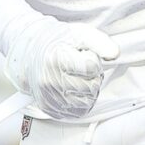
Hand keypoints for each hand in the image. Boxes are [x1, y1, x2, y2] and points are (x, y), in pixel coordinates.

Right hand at [2, 14, 119, 119]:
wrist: (31, 53)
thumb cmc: (57, 42)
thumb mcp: (79, 32)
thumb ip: (100, 41)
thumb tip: (114, 54)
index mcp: (56, 60)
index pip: (91, 67)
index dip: (92, 58)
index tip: (82, 54)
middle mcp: (50, 81)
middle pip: (91, 86)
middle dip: (93, 76)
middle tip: (80, 66)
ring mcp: (49, 97)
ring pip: (88, 101)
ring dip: (89, 90)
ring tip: (78, 77)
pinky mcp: (50, 108)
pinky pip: (78, 112)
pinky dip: (82, 101)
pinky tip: (75, 89)